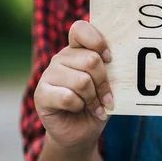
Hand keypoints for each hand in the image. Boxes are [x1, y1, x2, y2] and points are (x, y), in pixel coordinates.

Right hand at [34, 20, 112, 154]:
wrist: (81, 132)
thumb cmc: (98, 104)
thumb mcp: (109, 84)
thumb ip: (110, 69)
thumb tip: (119, 60)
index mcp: (78, 49)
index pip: (81, 29)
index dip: (98, 41)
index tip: (110, 59)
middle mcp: (62, 58)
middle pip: (91, 60)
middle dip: (104, 83)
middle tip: (107, 97)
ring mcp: (49, 75)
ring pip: (82, 81)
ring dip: (93, 98)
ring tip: (94, 106)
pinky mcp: (41, 94)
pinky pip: (68, 97)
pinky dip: (80, 107)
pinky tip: (81, 110)